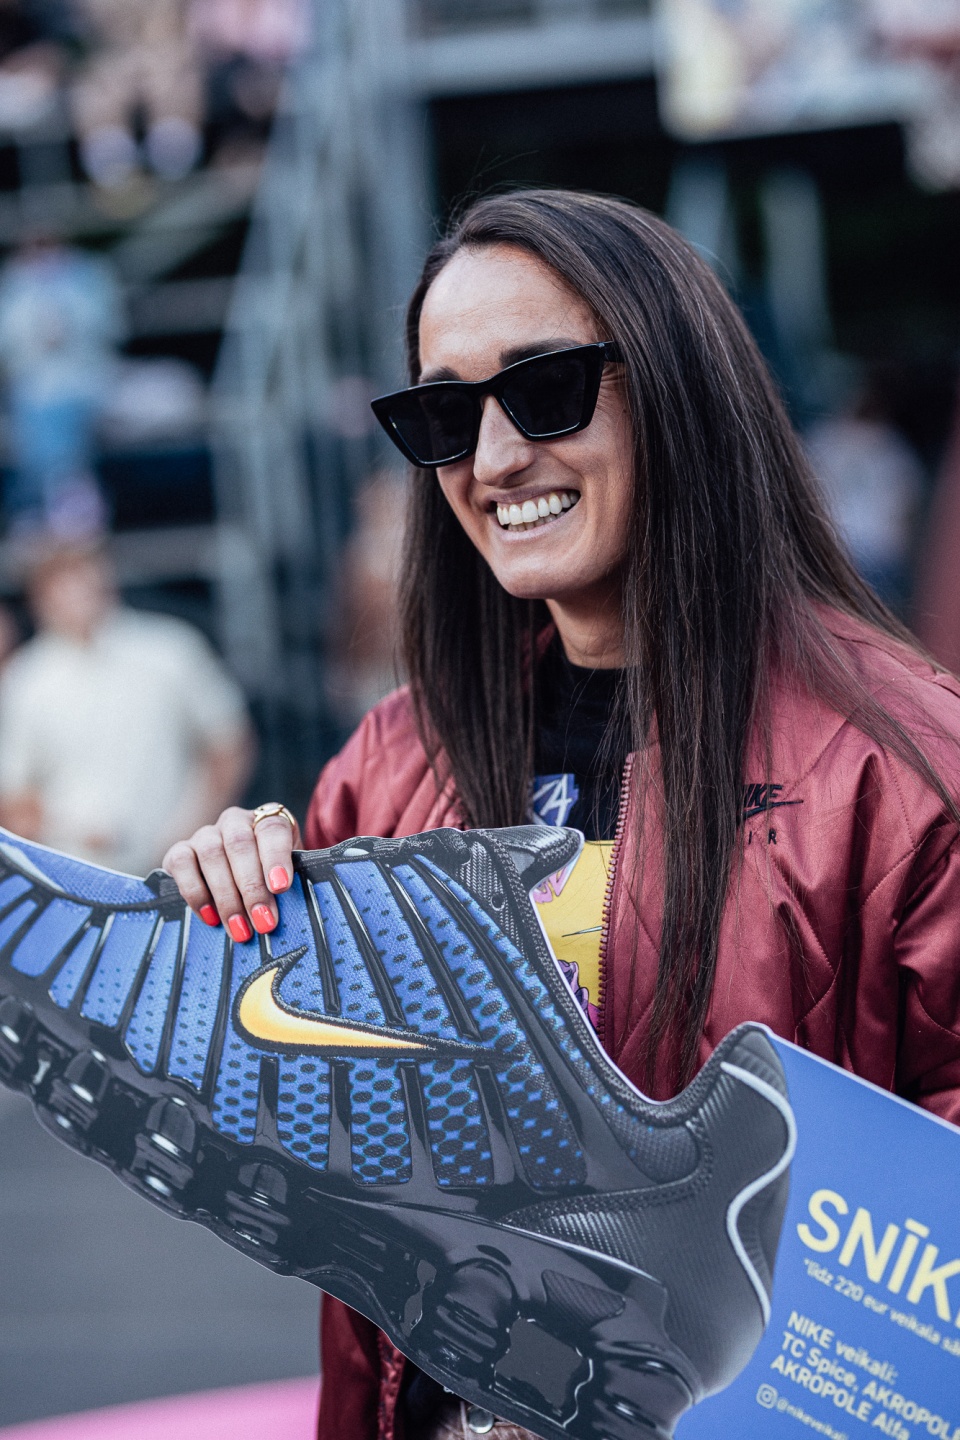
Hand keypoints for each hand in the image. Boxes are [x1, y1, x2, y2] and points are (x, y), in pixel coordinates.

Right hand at [162, 804, 300, 943]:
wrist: (243, 881)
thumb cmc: (270, 881)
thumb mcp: (286, 878)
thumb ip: (290, 886)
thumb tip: (292, 912)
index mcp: (267, 820)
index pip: (272, 829)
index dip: (276, 856)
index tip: (280, 887)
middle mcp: (235, 821)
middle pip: (240, 844)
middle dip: (252, 887)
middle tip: (263, 921)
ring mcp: (206, 834)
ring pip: (212, 853)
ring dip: (226, 896)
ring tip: (240, 928)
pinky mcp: (180, 850)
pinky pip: (182, 863)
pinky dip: (195, 892)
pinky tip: (210, 917)